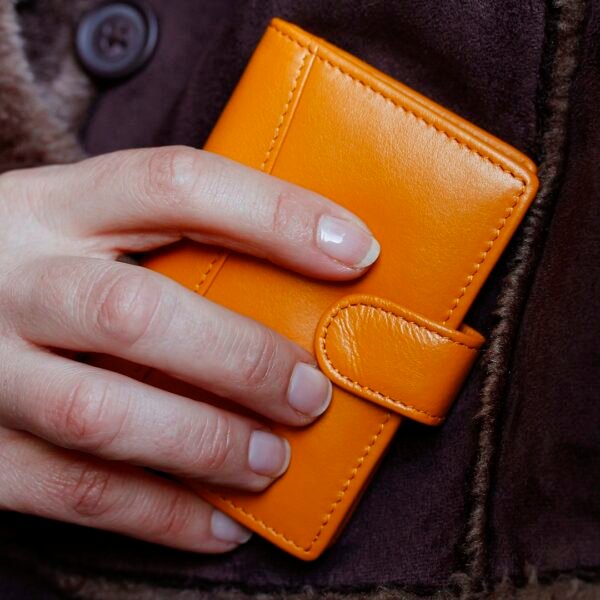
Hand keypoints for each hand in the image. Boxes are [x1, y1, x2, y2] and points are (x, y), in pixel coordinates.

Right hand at [0, 147, 378, 552]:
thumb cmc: (35, 264)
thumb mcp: (83, 226)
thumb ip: (169, 240)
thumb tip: (301, 270)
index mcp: (55, 207)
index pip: (174, 186)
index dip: (273, 214)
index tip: (355, 250)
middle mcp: (14, 280)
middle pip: (135, 314)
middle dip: (240, 360)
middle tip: (309, 395)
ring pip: (101, 416)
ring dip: (206, 447)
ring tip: (273, 462)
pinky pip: (75, 494)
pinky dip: (162, 516)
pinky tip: (221, 523)